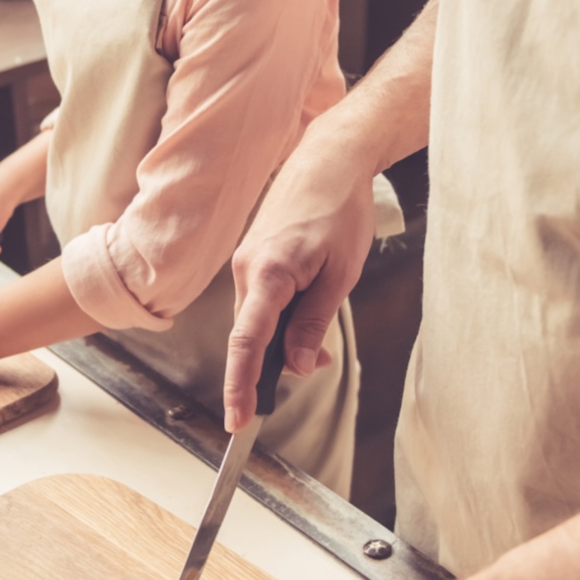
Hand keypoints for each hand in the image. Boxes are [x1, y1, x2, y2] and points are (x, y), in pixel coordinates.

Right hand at [224, 142, 374, 430]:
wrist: (329, 159)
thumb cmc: (340, 210)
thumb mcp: (340, 275)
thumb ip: (314, 322)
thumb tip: (298, 366)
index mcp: (267, 274)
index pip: (246, 343)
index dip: (240, 386)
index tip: (239, 421)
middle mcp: (245, 269)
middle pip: (251, 335)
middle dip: (278, 361)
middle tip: (321, 363)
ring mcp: (245, 261)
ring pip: (257, 318)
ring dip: (284, 336)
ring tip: (323, 333)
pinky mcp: (252, 256)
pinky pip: (260, 299)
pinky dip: (280, 315)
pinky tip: (307, 310)